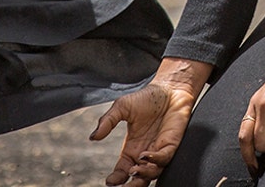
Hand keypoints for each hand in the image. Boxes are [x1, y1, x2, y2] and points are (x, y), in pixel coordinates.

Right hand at [91, 59, 207, 186]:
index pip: (122, 171)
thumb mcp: (122, 107)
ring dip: (142, 175)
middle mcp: (144, 153)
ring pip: (151, 173)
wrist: (170, 87)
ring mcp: (158, 150)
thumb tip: (93, 137)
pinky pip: (164, 159)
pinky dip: (155, 161)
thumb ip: (107, 122)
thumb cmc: (147, 97)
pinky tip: (146, 156)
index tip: (110, 182)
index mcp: (131, 149)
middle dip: (130, 186)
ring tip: (134, 171)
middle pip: (137, 178)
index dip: (116, 179)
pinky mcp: (171, 145)